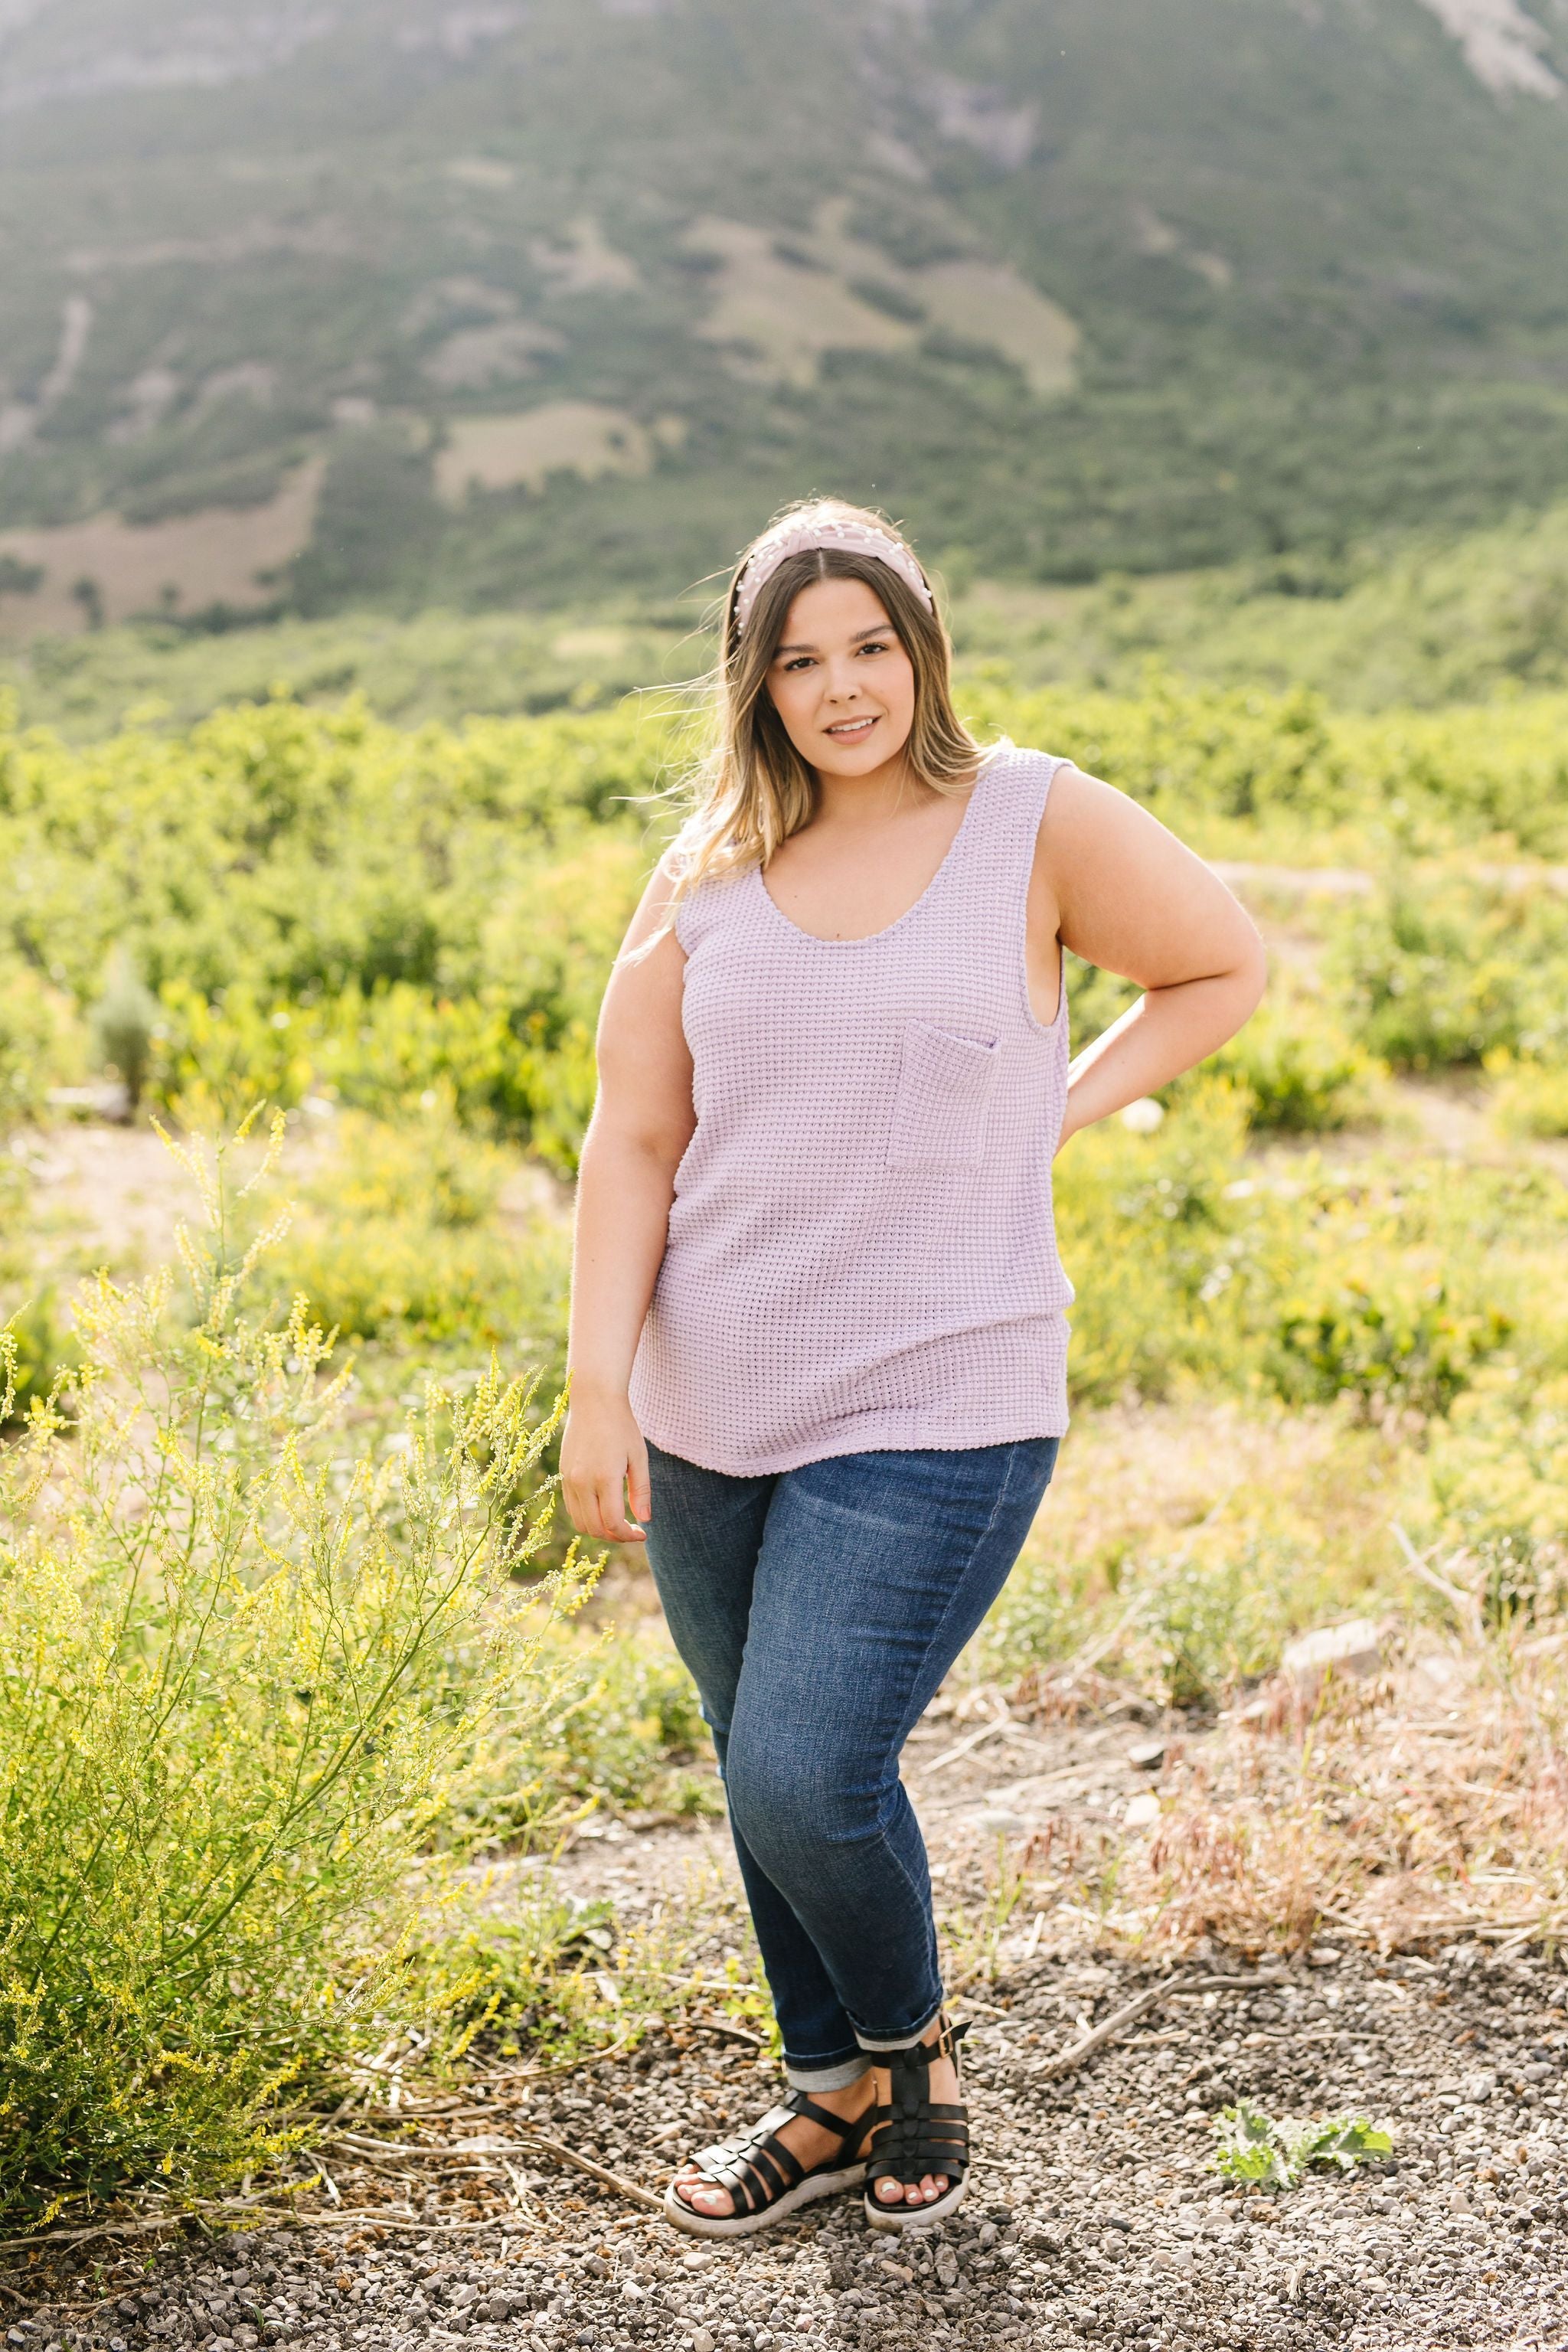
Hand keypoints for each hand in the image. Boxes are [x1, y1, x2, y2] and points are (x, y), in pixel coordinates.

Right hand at [560, 1388, 650, 1542]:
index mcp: (604, 1477)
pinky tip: (603, 1508)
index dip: (628, 1535)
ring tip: (618, 1522)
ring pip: (580, 1522)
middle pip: (595, 1528)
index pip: (612, 1523)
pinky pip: (572, 1508)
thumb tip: (645, 1520)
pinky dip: (587, 1516)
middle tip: (632, 1531)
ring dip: (600, 1530)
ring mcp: (569, 1479)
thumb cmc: (621, 1426)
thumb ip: (641, 1490)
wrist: (593, 1401)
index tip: (642, 1533)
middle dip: (615, 1536)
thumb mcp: (638, 1457)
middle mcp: (582, 1482)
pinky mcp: (562, 1475)